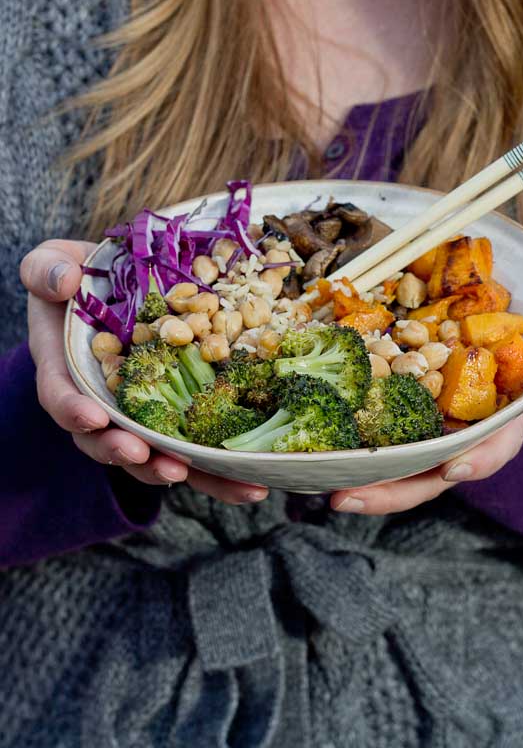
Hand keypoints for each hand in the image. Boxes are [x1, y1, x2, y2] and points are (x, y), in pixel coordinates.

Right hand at [20, 240, 267, 503]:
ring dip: (180, 472)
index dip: (73, 410)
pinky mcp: (175, 416)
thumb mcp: (52, 263)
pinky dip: (219, 471)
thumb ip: (47, 270)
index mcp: (65, 368)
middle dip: (131, 454)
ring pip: (154, 455)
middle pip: (107, 441)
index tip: (93, 418)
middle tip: (157, 462)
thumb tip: (66, 282)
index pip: (61, 395)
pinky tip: (250, 484)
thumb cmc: (79, 277)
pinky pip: (193, 448)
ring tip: (207, 479)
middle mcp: (99, 401)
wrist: (118, 287)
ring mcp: (139, 412)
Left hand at [330, 346, 522, 515]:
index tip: (455, 469)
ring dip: (363, 486)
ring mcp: (423, 443)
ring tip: (330, 494)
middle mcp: (455, 444)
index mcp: (492, 430)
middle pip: (427, 478)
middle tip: (350, 500)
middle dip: (391, 494)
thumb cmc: (505, 364)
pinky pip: (371, 447)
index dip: (479, 461)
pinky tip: (319, 462)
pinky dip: (348, 457)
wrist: (478, 359)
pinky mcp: (393, 430)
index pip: (493, 450)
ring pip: (394, 474)